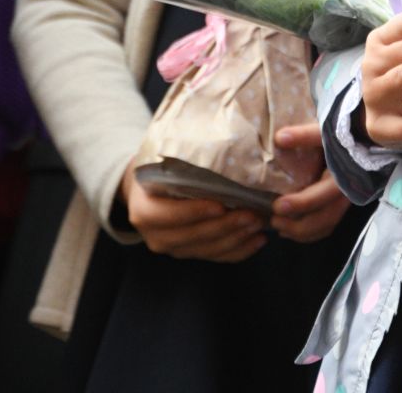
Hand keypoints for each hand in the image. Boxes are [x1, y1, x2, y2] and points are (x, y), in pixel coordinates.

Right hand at [121, 162, 267, 261]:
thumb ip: (181, 161)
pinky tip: (257, 240)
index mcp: (143, 211)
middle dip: (226, 226)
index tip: (221, 205)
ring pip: (208, 249)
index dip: (195, 212)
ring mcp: (173, 249)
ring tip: (259, 223)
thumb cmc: (158, 170)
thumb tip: (216, 143)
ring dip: (237, 238)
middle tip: (252, 213)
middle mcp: (155, 236)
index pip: (169, 215)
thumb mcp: (159, 163)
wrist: (145, 191)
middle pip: (194, 236)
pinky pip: (216, 257)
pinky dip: (239, 251)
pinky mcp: (189, 254)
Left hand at [270, 122, 351, 243]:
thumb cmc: (344, 135)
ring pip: (327, 225)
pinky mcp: (343, 204)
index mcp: (342, 177)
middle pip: (325, 219)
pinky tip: (291, 232)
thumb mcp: (324, 132)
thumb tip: (279, 137)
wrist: (367, 139)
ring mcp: (346, 201)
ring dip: (303, 232)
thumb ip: (304, 136)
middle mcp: (347, 193)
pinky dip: (311, 232)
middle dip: (298, 226)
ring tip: (279, 228)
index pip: (320, 196)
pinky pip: (329, 225)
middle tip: (274, 221)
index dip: (299, 204)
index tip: (276, 206)